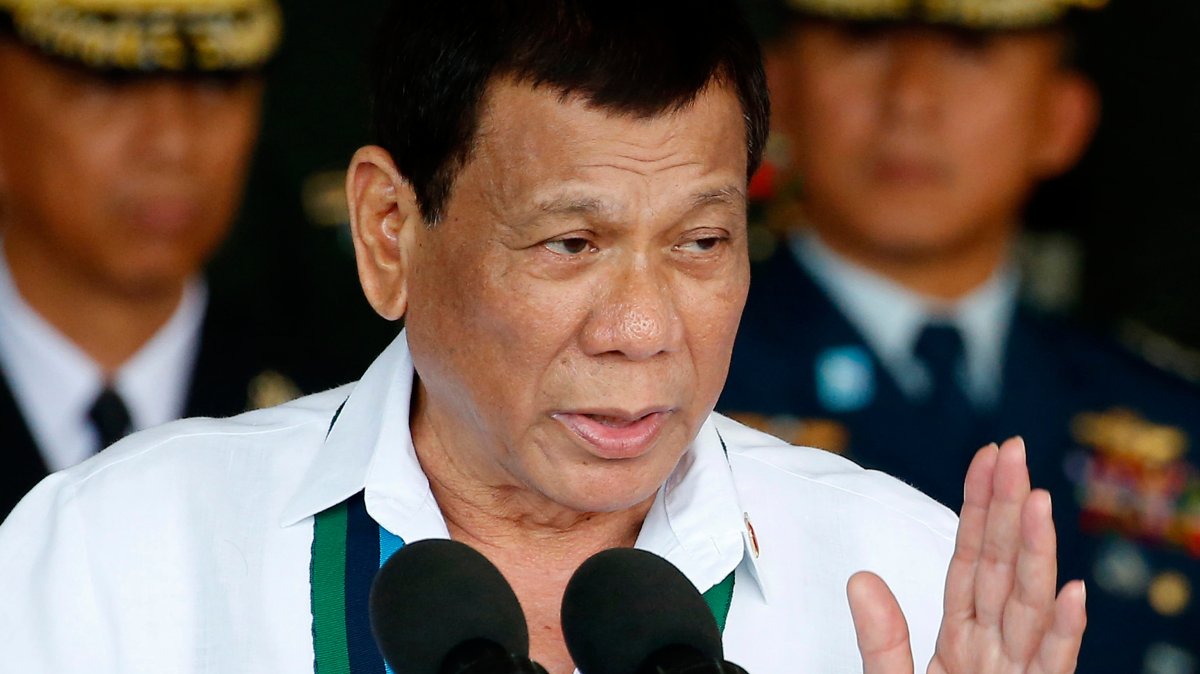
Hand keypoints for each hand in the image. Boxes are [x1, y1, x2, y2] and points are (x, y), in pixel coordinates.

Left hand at [847, 437, 1086, 673]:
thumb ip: (882, 640)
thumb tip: (860, 580)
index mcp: (961, 639)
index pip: (971, 561)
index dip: (978, 508)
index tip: (986, 458)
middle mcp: (994, 649)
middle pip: (1003, 568)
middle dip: (1008, 508)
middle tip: (1014, 450)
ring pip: (1030, 606)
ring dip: (1035, 551)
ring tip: (1037, 501)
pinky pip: (1052, 666)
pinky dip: (1065, 631)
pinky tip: (1073, 591)